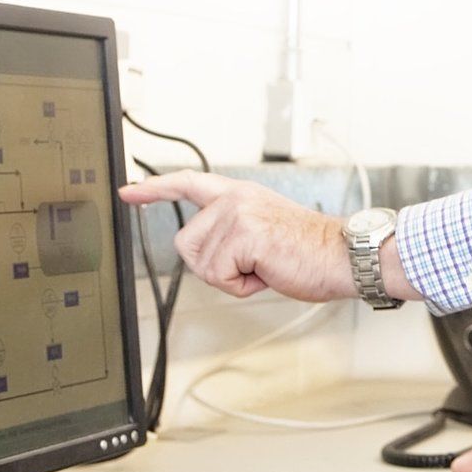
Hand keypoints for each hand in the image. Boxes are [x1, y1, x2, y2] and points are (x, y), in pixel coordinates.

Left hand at [116, 170, 352, 302]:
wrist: (343, 256)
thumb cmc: (310, 252)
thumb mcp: (264, 231)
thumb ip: (232, 231)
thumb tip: (206, 252)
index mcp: (240, 195)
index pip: (188, 184)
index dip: (154, 190)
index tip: (128, 192)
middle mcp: (235, 198)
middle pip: (186, 245)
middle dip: (214, 266)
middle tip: (253, 265)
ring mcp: (237, 214)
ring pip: (201, 265)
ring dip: (232, 278)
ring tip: (266, 266)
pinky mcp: (243, 234)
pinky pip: (219, 276)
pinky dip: (242, 286)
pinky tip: (268, 272)